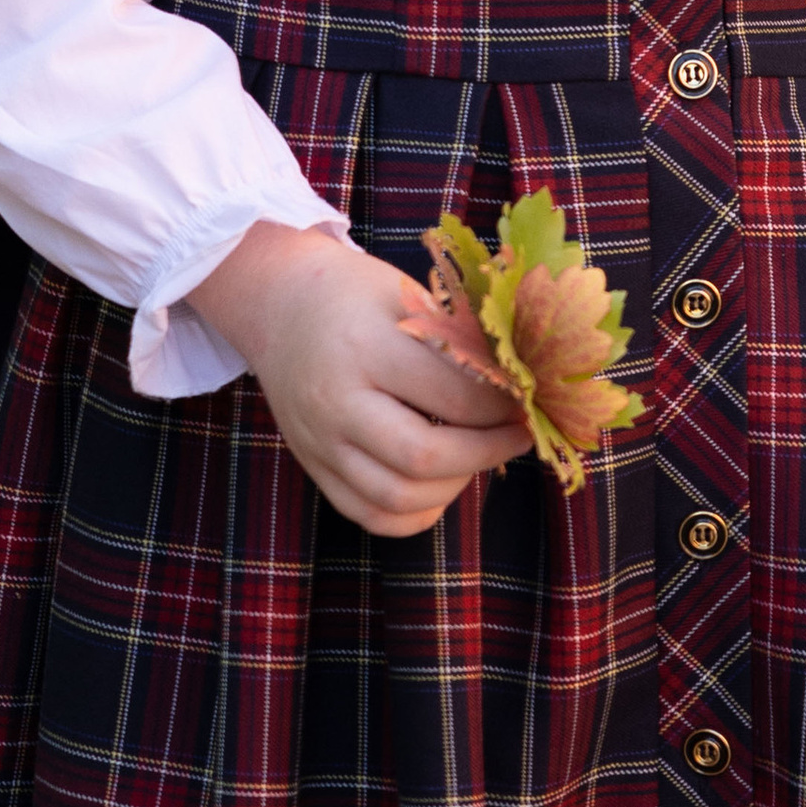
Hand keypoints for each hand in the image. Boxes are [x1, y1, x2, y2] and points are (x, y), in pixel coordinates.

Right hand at [187, 222, 529, 535]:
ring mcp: (319, 441)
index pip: (450, 394)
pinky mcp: (313, 466)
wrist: (278, 303)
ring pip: (397, 496)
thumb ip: (455, 341)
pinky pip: (370, 514)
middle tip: (518, 435)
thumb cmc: (355, 292)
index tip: (527, 398)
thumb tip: (521, 383)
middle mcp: (336, 400)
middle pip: (423, 457)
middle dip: (487, 452)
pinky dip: (416, 511)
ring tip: (481, 455)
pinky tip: (443, 484)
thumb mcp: (405, 296)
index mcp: (364, 345)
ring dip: (455, 485)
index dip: (500, 404)